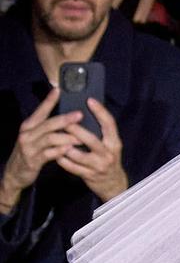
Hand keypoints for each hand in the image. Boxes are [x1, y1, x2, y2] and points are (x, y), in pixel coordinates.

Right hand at [0, 88, 83, 205]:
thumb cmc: (30, 152)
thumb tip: (65, 118)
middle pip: (48, 124)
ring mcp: (29, 147)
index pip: (40, 110)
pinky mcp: (33, 160)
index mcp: (29, 125)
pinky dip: (60, 151)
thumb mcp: (34, 137)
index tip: (58, 90)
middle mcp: (27, 134)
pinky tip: (69, 150)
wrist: (15, 173)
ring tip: (81, 137)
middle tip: (80, 115)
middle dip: (65, 119)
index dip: (49, 100)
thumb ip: (46, 128)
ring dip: (66, 137)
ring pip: (50, 139)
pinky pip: (48, 154)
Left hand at [56, 99, 127, 202]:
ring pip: (78, 155)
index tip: (90, 100)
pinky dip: (63, 160)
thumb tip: (85, 113)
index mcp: (114, 143)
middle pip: (91, 139)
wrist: (113, 184)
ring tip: (55, 137)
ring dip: (65, 146)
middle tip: (64, 121)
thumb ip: (101, 132)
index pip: (109, 124)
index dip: (100, 112)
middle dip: (76, 130)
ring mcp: (98, 166)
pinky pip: (72, 167)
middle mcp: (108, 154)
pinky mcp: (89, 176)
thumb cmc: (108, 159)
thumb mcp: (110, 145)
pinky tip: (55, 153)